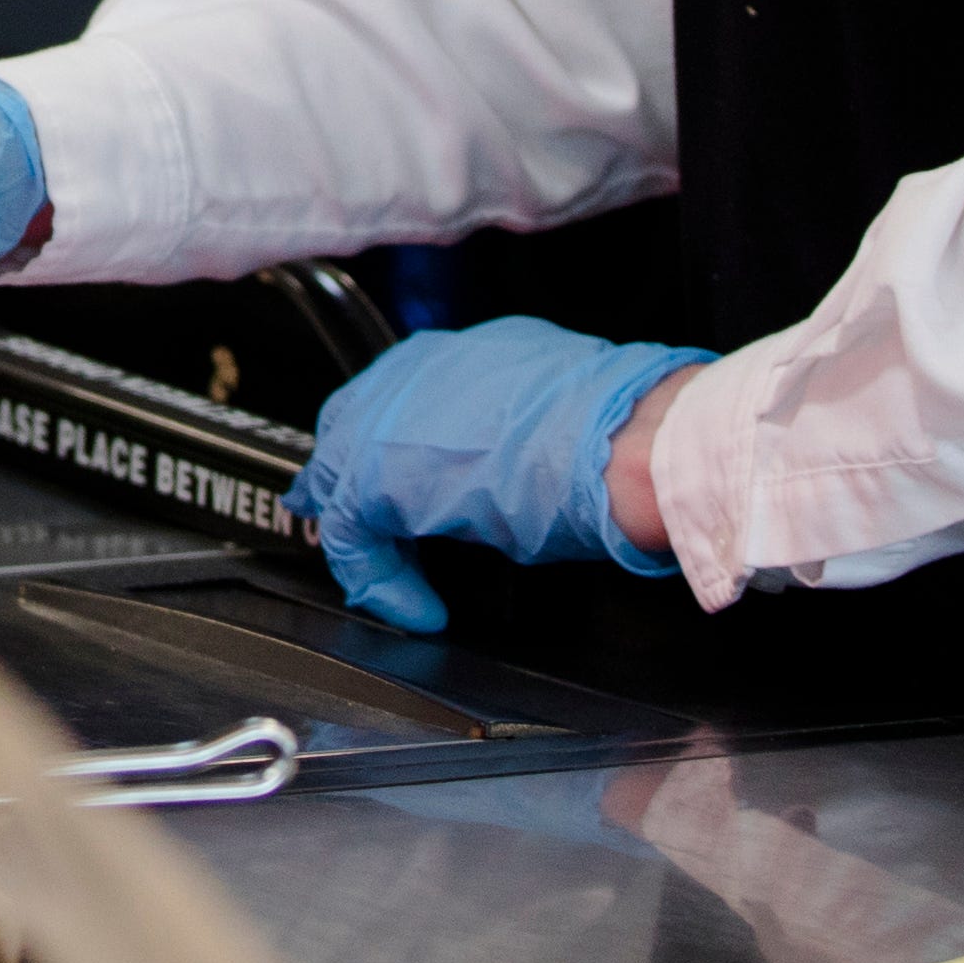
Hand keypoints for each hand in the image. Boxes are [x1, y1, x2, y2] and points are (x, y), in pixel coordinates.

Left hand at [289, 314, 713, 632]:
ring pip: (340, 475)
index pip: (401, 398)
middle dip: (356, 480)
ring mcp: (387, 413)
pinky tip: (416, 607)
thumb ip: (518, 437)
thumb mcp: (557, 423)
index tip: (408, 492)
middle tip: (377, 537)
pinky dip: (378, 578)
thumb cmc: (617, 436)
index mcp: (465, 355)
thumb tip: (523, 471)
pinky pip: (349, 532)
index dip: (399, 449)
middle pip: (352, 423)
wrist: (623, 443)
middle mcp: (418, 371)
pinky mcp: (372, 470)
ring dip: (367, 533)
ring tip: (395, 581)